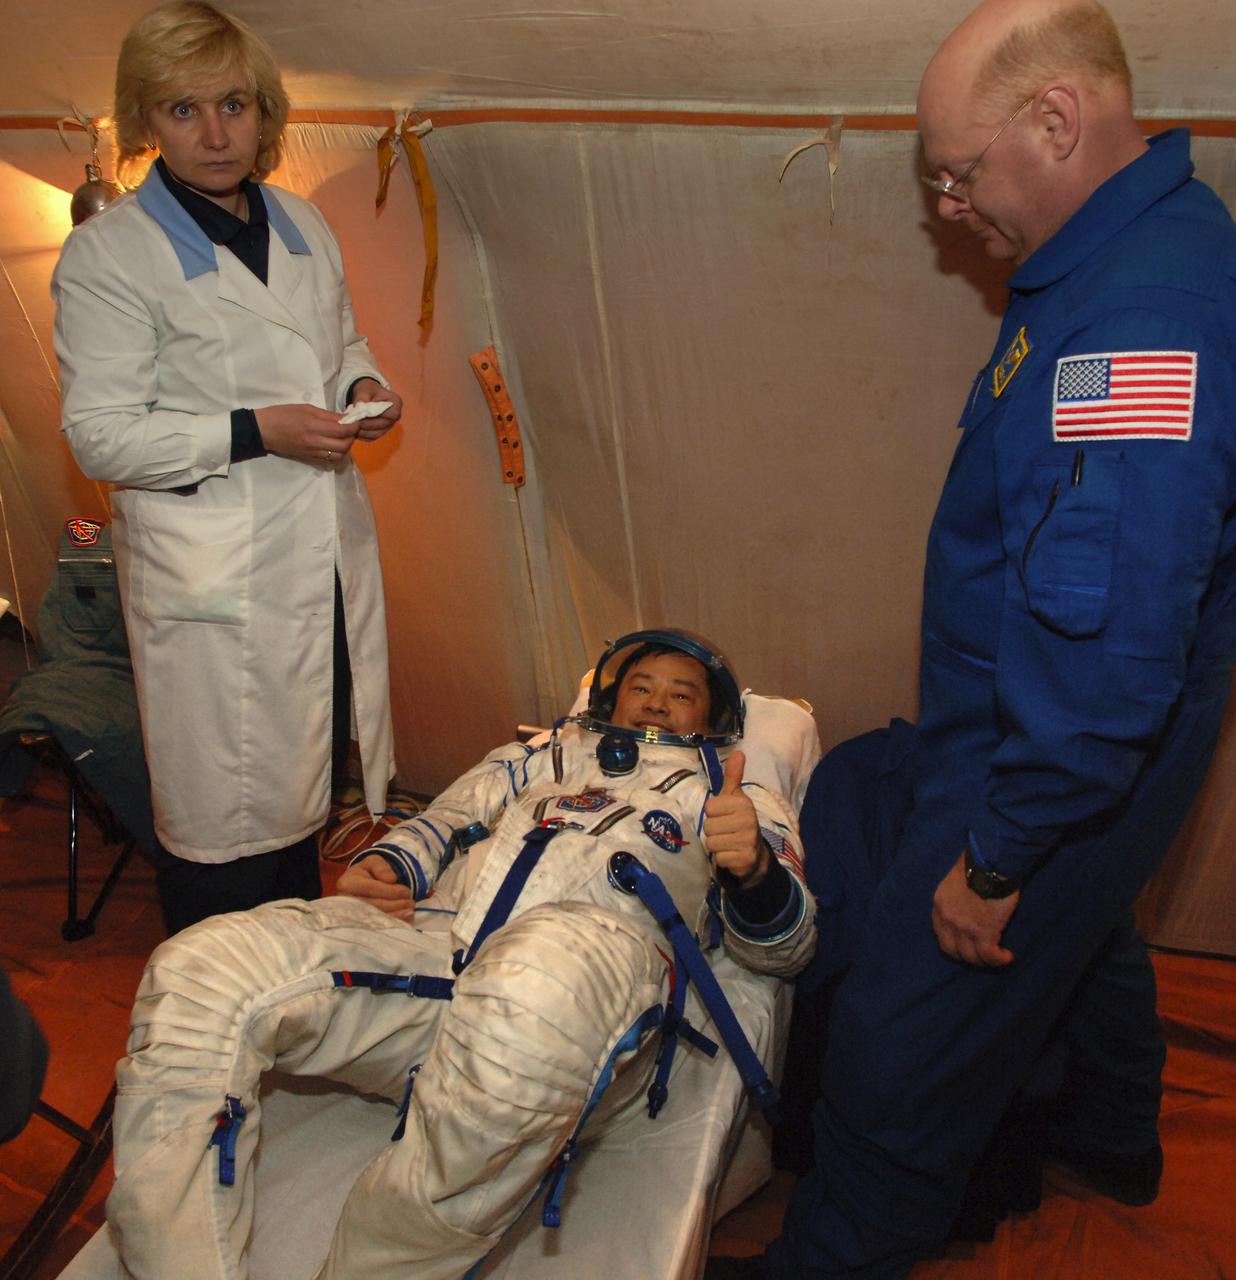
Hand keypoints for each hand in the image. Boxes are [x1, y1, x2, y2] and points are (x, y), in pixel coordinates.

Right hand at [255, 403, 358, 465]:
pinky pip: (330, 459)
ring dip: (346, 447)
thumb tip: (346, 418)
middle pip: (344, 445)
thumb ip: (328, 415)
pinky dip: (337, 453)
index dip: (354, 426)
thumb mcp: (306, 409)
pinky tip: (334, 444)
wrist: (264, 430)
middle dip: (352, 436)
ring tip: (343, 437)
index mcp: (314, 426)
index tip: (356, 420)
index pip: (343, 430)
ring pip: (339, 455)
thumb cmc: (283, 414)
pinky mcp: (310, 458)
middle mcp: (315, 442)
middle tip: (350, 428)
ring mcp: (313, 452)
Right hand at [336, 855, 414, 921]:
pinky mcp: (358, 927)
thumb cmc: (368, 873)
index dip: (391, 891)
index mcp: (347, 883)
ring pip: (375, 919)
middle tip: (411, 902)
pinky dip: (392, 924)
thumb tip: (391, 879)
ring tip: (410, 911)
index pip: (371, 889)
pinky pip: (376, 928)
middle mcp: (345, 902)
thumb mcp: (374, 862)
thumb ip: (382, 867)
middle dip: (395, 905)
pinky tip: (403, 920)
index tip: (407, 892)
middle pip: (373, 906)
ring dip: (396, 916)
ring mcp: (350, 916)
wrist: (360, 886)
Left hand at [349, 379, 402, 439]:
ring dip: (362, 432)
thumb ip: (362, 398)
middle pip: (382, 426)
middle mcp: (394, 418)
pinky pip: (370, 437)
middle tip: (351, 422)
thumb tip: (357, 409)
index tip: (361, 414)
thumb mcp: (365, 390)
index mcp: (396, 404)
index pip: (392, 414)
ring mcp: (387, 427)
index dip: (376, 415)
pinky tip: (351, 429)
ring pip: (375, 434)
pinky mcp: (379, 432)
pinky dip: (360, 435)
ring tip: (350, 425)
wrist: (366, 394)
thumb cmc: (368, 390)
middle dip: (366, 425)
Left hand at [704, 750, 768, 886]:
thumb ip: (732, 776)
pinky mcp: (746, 859)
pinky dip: (723, 859)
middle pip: (708, 826)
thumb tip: (738, 752)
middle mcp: (748, 820)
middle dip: (714, 832)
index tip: (725, 816)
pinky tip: (733, 855)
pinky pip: (719, 858)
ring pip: (712, 843)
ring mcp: (748, 840)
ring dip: (717, 846)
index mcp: (743, 803)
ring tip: (729, 843)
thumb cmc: (738, 821)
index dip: (713, 814)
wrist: (755, 853)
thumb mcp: (734, 798)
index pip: (709, 807)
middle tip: (727, 832)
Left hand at [931, 852, 1017, 966]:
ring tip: (997, 956)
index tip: (966, 944)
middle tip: (981, 955)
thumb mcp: (956, 879)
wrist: (991, 864)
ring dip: (985, 960)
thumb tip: (968, 901)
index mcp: (940, 904)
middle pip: (952, 950)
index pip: (941, 933)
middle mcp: (947, 919)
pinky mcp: (983, 933)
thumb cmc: (978, 865)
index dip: (954, 943)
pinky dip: (999, 959)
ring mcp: (964, 928)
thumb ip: (957, 895)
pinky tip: (1007, 956)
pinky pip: (989, 956)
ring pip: (971, 956)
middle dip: (967, 955)